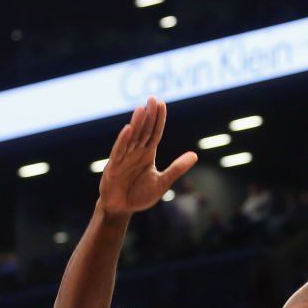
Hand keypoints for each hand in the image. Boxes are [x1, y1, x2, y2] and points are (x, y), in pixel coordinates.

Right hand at [98, 97, 197, 216]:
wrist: (121, 209)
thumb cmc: (139, 195)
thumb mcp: (162, 182)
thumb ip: (177, 169)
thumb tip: (195, 156)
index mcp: (147, 154)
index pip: (154, 133)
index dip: (158, 119)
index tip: (162, 104)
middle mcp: (135, 152)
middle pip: (144, 131)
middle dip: (148, 115)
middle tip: (153, 98)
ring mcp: (123, 158)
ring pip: (131, 138)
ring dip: (136, 123)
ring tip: (141, 109)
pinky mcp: (113, 167)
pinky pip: (119, 151)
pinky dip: (123, 140)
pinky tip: (128, 129)